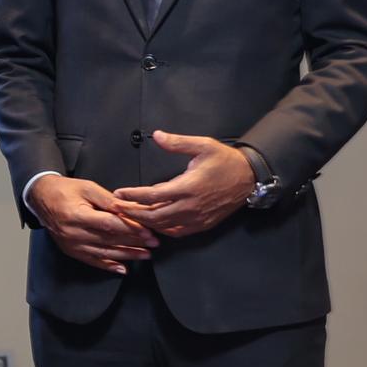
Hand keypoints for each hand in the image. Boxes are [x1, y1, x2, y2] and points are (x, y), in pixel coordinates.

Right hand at [30, 175, 157, 274]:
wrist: (41, 198)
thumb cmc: (65, 190)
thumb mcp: (88, 188)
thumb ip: (109, 200)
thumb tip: (130, 209)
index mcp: (78, 216)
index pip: (110, 225)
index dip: (131, 229)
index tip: (148, 232)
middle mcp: (74, 233)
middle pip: (110, 240)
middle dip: (134, 243)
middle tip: (153, 244)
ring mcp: (72, 245)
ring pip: (104, 253)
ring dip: (126, 256)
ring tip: (144, 256)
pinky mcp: (71, 250)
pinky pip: (92, 261)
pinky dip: (108, 266)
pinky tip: (122, 269)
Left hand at [111, 131, 255, 238]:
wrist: (249, 178)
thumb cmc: (225, 161)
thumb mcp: (203, 145)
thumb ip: (178, 142)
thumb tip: (158, 135)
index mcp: (188, 187)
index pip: (153, 195)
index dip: (133, 196)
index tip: (118, 194)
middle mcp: (190, 206)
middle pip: (153, 215)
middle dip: (132, 213)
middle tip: (117, 208)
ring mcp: (196, 218)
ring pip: (163, 226)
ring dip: (144, 222)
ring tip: (129, 215)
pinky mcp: (202, 225)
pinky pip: (176, 231)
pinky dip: (161, 228)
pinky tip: (152, 223)